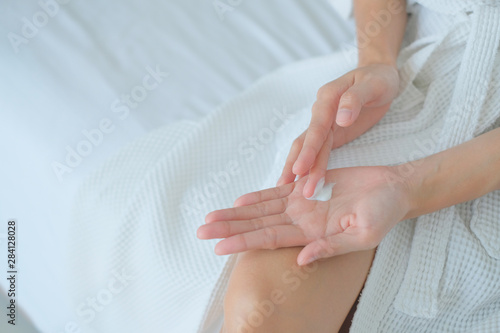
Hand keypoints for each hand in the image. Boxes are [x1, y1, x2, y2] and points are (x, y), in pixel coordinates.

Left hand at [197, 166, 409, 265]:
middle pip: (257, 225)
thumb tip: (302, 260)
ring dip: (236, 214)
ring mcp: (302, 206)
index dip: (242, 241)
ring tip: (211, 217)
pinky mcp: (307, 189)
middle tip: (201, 230)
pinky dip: (258, 196)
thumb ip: (331, 247)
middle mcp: (301, 222)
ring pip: (261, 210)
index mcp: (312, 235)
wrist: (393, 189)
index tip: (217, 246)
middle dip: (229, 228)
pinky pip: (277, 193)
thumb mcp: (363, 234)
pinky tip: (240, 201)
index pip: (269, 239)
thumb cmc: (384, 212)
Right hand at [277, 64, 398, 196]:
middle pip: (306, 141)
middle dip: (297, 164)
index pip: (317, 127)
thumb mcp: (373, 84)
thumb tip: (341, 119)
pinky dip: (307, 166)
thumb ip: (355, 99)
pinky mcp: (330, 134)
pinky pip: (317, 152)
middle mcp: (321, 111)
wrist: (379, 75)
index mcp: (328, 98)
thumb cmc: (378, 78)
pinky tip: (298, 181)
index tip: (300, 168)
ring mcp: (324, 124)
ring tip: (286, 189)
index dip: (308, 149)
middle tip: (288, 187)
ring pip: (308, 148)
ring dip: (299, 169)